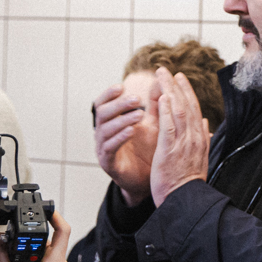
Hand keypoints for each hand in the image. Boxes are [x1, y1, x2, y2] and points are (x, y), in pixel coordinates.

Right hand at [0, 207, 71, 261]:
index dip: (55, 215)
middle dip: (30, 237)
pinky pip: (41, 261)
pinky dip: (28, 259)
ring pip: (43, 251)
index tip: (46, 208)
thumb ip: (1, 256)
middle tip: (14, 239)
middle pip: (48, 239)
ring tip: (9, 257)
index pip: (63, 230)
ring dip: (26, 250)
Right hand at [92, 84, 156, 206]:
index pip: (102, 104)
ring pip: (105, 130)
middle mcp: (103, 134)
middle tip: (136, 99)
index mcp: (110, 122)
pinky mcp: (108, 163)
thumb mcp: (153, 124)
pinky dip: (120, 138)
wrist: (148, 179)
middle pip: (102, 114)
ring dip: (122, 120)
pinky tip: (132, 131)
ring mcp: (103, 149)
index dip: (109, 94)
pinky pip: (109, 148)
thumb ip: (154, 105)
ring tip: (140, 114)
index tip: (122, 86)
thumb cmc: (148, 149)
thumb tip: (159, 82)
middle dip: (119, 105)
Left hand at [148, 69, 211, 206]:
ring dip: (169, 90)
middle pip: (186, 105)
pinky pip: (168, 126)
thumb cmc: (189, 183)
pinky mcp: (170, 150)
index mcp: (200, 138)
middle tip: (167, 70)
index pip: (193, 109)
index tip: (179, 78)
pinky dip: (166, 110)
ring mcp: (183, 143)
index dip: (186, 92)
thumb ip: (203, 139)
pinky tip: (161, 97)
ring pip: (177, 111)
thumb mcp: (200, 158)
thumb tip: (205, 123)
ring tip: (161, 75)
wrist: (185, 201)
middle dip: (176, 85)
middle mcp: (194, 137)